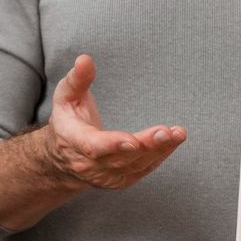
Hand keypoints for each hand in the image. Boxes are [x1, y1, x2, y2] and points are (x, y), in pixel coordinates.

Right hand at [42, 54, 185, 189]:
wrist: (63, 156)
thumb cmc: (68, 120)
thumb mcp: (66, 96)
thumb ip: (77, 79)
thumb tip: (85, 59)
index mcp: (73, 140)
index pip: (92, 146)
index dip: (112, 144)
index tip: (132, 141)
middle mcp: (88, 164)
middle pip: (120, 157)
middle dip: (145, 145)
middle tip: (166, 132)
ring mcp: (104, 176)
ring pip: (135, 165)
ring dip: (159, 150)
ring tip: (177, 134)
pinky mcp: (120, 180)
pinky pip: (142, 170)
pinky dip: (160, 156)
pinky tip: (173, 141)